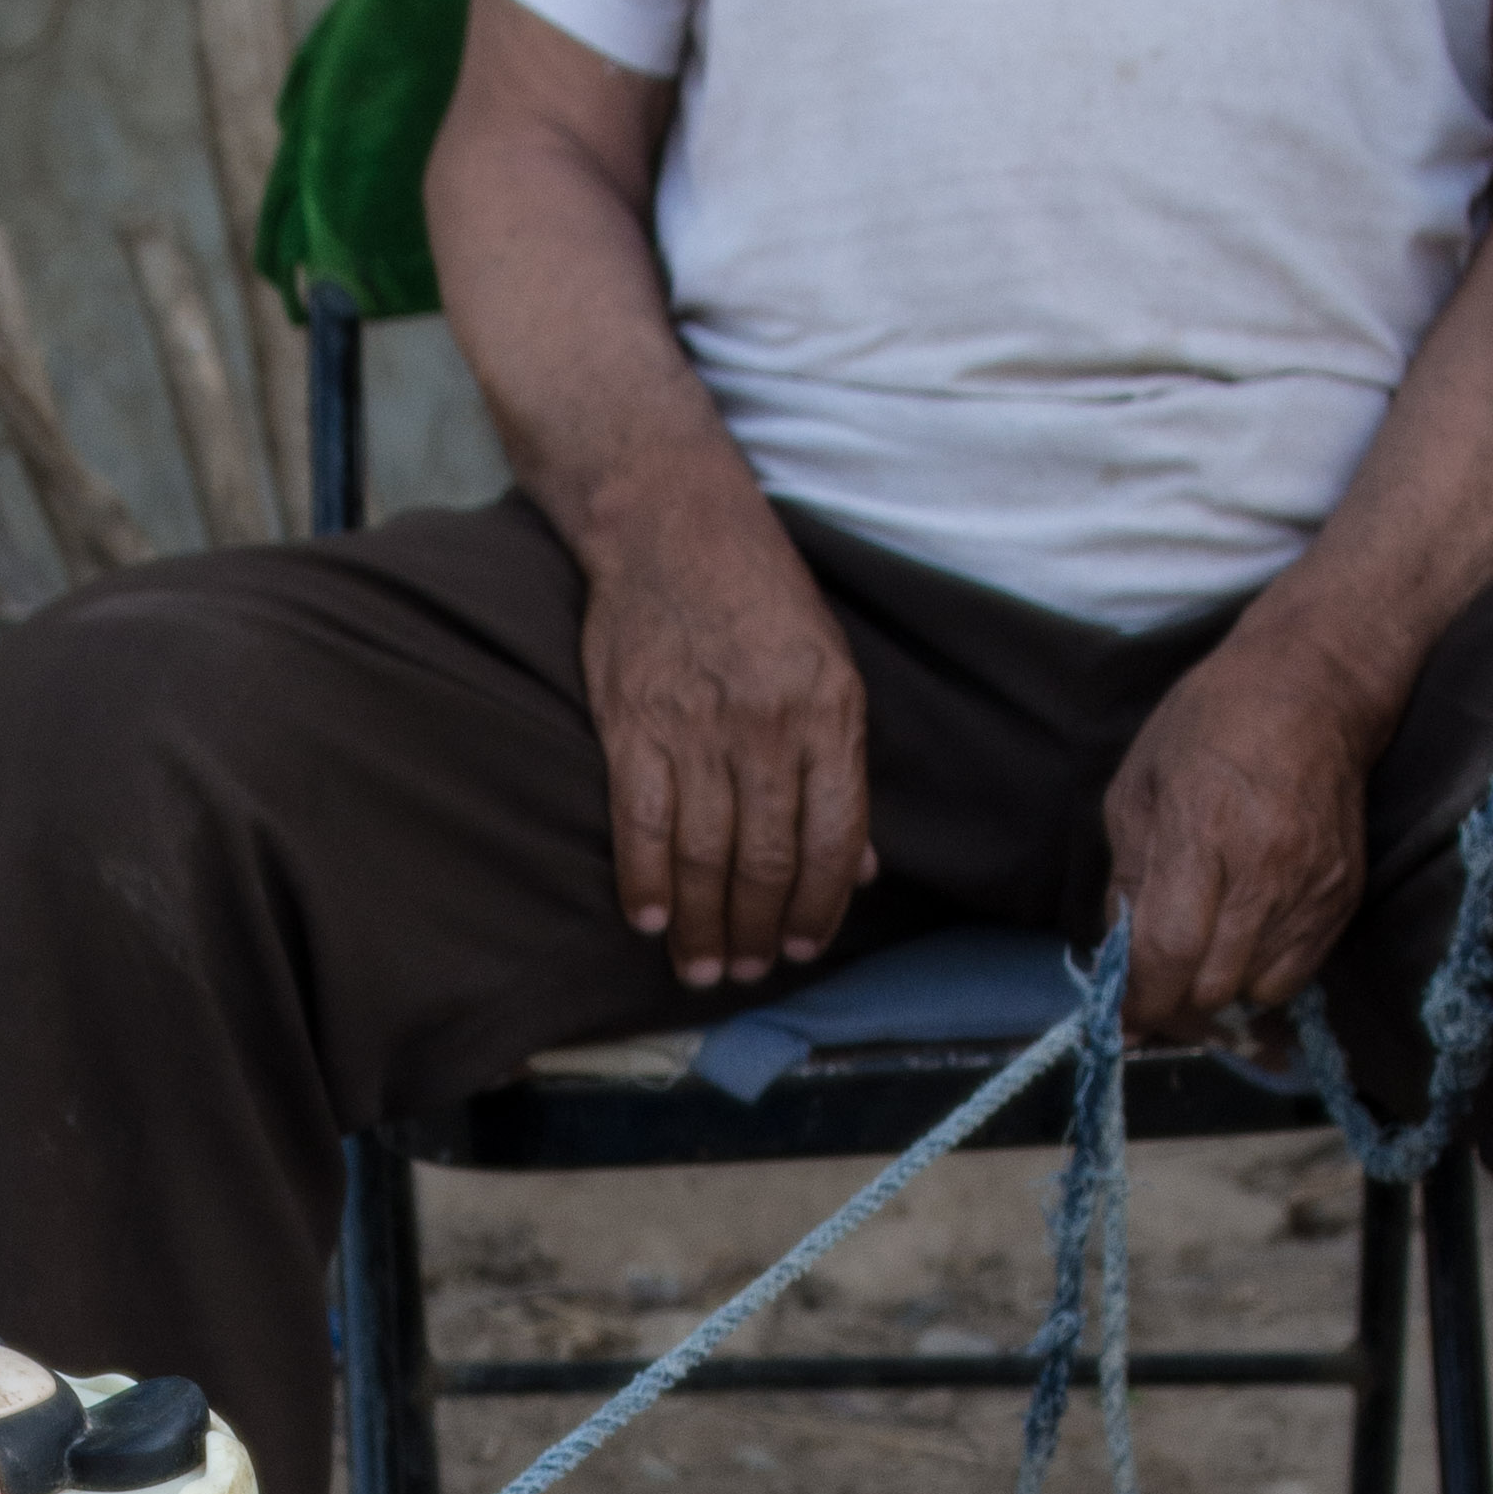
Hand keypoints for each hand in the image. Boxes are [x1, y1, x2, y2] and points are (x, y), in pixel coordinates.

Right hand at [575, 458, 875, 989]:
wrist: (671, 523)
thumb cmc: (760, 594)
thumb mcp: (831, 666)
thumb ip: (843, 767)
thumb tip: (860, 865)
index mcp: (828, 713)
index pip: (833, 838)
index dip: (821, 905)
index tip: (809, 944)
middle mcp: (765, 729)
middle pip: (766, 859)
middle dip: (760, 929)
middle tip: (751, 970)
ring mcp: (695, 729)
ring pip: (703, 855)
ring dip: (703, 924)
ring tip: (703, 968)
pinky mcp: (632, 725)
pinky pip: (639, 822)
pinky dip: (643, 880)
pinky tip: (648, 921)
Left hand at [1098, 622, 1377, 1039]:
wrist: (1313, 690)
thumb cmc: (1209, 727)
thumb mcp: (1138, 789)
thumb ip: (1127, 880)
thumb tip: (1118, 959)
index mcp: (1202, 831)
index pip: (1170, 951)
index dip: (1140, 999)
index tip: (1121, 1017)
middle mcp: (1266, 868)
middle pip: (1213, 986)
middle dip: (1174, 999)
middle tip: (1154, 986)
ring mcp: (1313, 886)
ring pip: (1257, 991)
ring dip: (1219, 987)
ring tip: (1200, 952)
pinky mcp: (1344, 896)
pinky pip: (1297, 972)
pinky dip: (1261, 971)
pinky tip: (1242, 934)